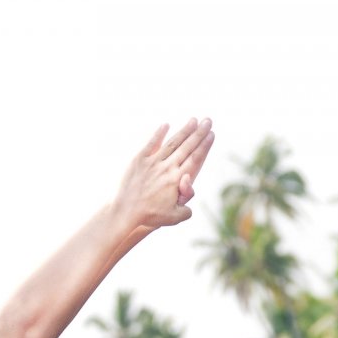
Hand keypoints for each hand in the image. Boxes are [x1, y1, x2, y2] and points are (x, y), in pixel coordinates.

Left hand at [115, 117, 214, 232]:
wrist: (126, 212)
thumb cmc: (150, 216)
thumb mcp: (174, 217)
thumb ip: (187, 209)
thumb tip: (191, 190)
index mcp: (177, 180)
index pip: (195, 159)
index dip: (204, 146)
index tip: (212, 134)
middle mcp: (167, 168)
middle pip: (187, 147)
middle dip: (199, 133)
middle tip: (208, 121)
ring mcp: (153, 162)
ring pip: (172, 143)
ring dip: (184, 131)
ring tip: (194, 120)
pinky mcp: (139, 160)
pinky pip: (151, 144)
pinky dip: (159, 134)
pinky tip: (166, 125)